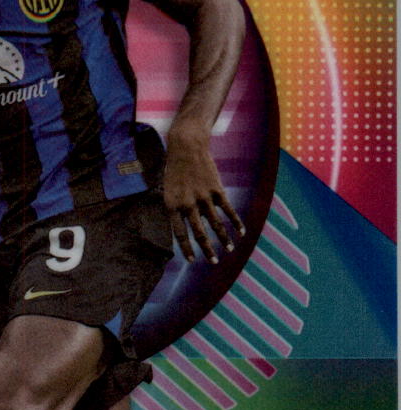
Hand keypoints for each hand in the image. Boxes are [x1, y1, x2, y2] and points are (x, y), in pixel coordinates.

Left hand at [164, 127, 244, 263]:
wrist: (186, 147)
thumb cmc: (175, 170)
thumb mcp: (168, 190)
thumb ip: (177, 209)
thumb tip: (188, 228)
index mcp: (172, 206)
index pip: (180, 234)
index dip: (186, 248)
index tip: (192, 261)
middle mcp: (188, 204)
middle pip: (199, 233)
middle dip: (207, 249)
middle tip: (213, 262)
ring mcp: (203, 197)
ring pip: (216, 224)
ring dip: (224, 239)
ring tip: (229, 250)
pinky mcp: (216, 189)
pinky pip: (227, 210)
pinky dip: (235, 222)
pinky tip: (241, 232)